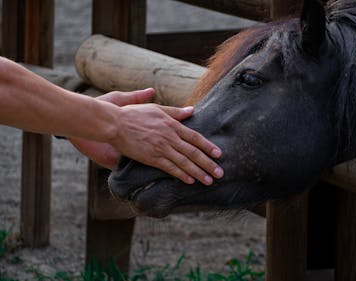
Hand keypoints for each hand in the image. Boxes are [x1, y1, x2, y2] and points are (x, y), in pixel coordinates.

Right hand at [70, 88, 223, 185]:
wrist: (115, 123)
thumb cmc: (134, 114)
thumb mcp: (157, 109)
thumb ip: (176, 112)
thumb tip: (192, 110)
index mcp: (172, 124)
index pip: (195, 137)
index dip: (208, 146)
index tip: (219, 154)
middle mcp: (169, 137)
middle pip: (193, 152)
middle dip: (208, 164)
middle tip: (220, 173)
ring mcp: (160, 148)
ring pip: (184, 162)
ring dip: (198, 172)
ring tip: (209, 180)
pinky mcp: (151, 158)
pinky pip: (169, 168)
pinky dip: (181, 174)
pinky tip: (190, 180)